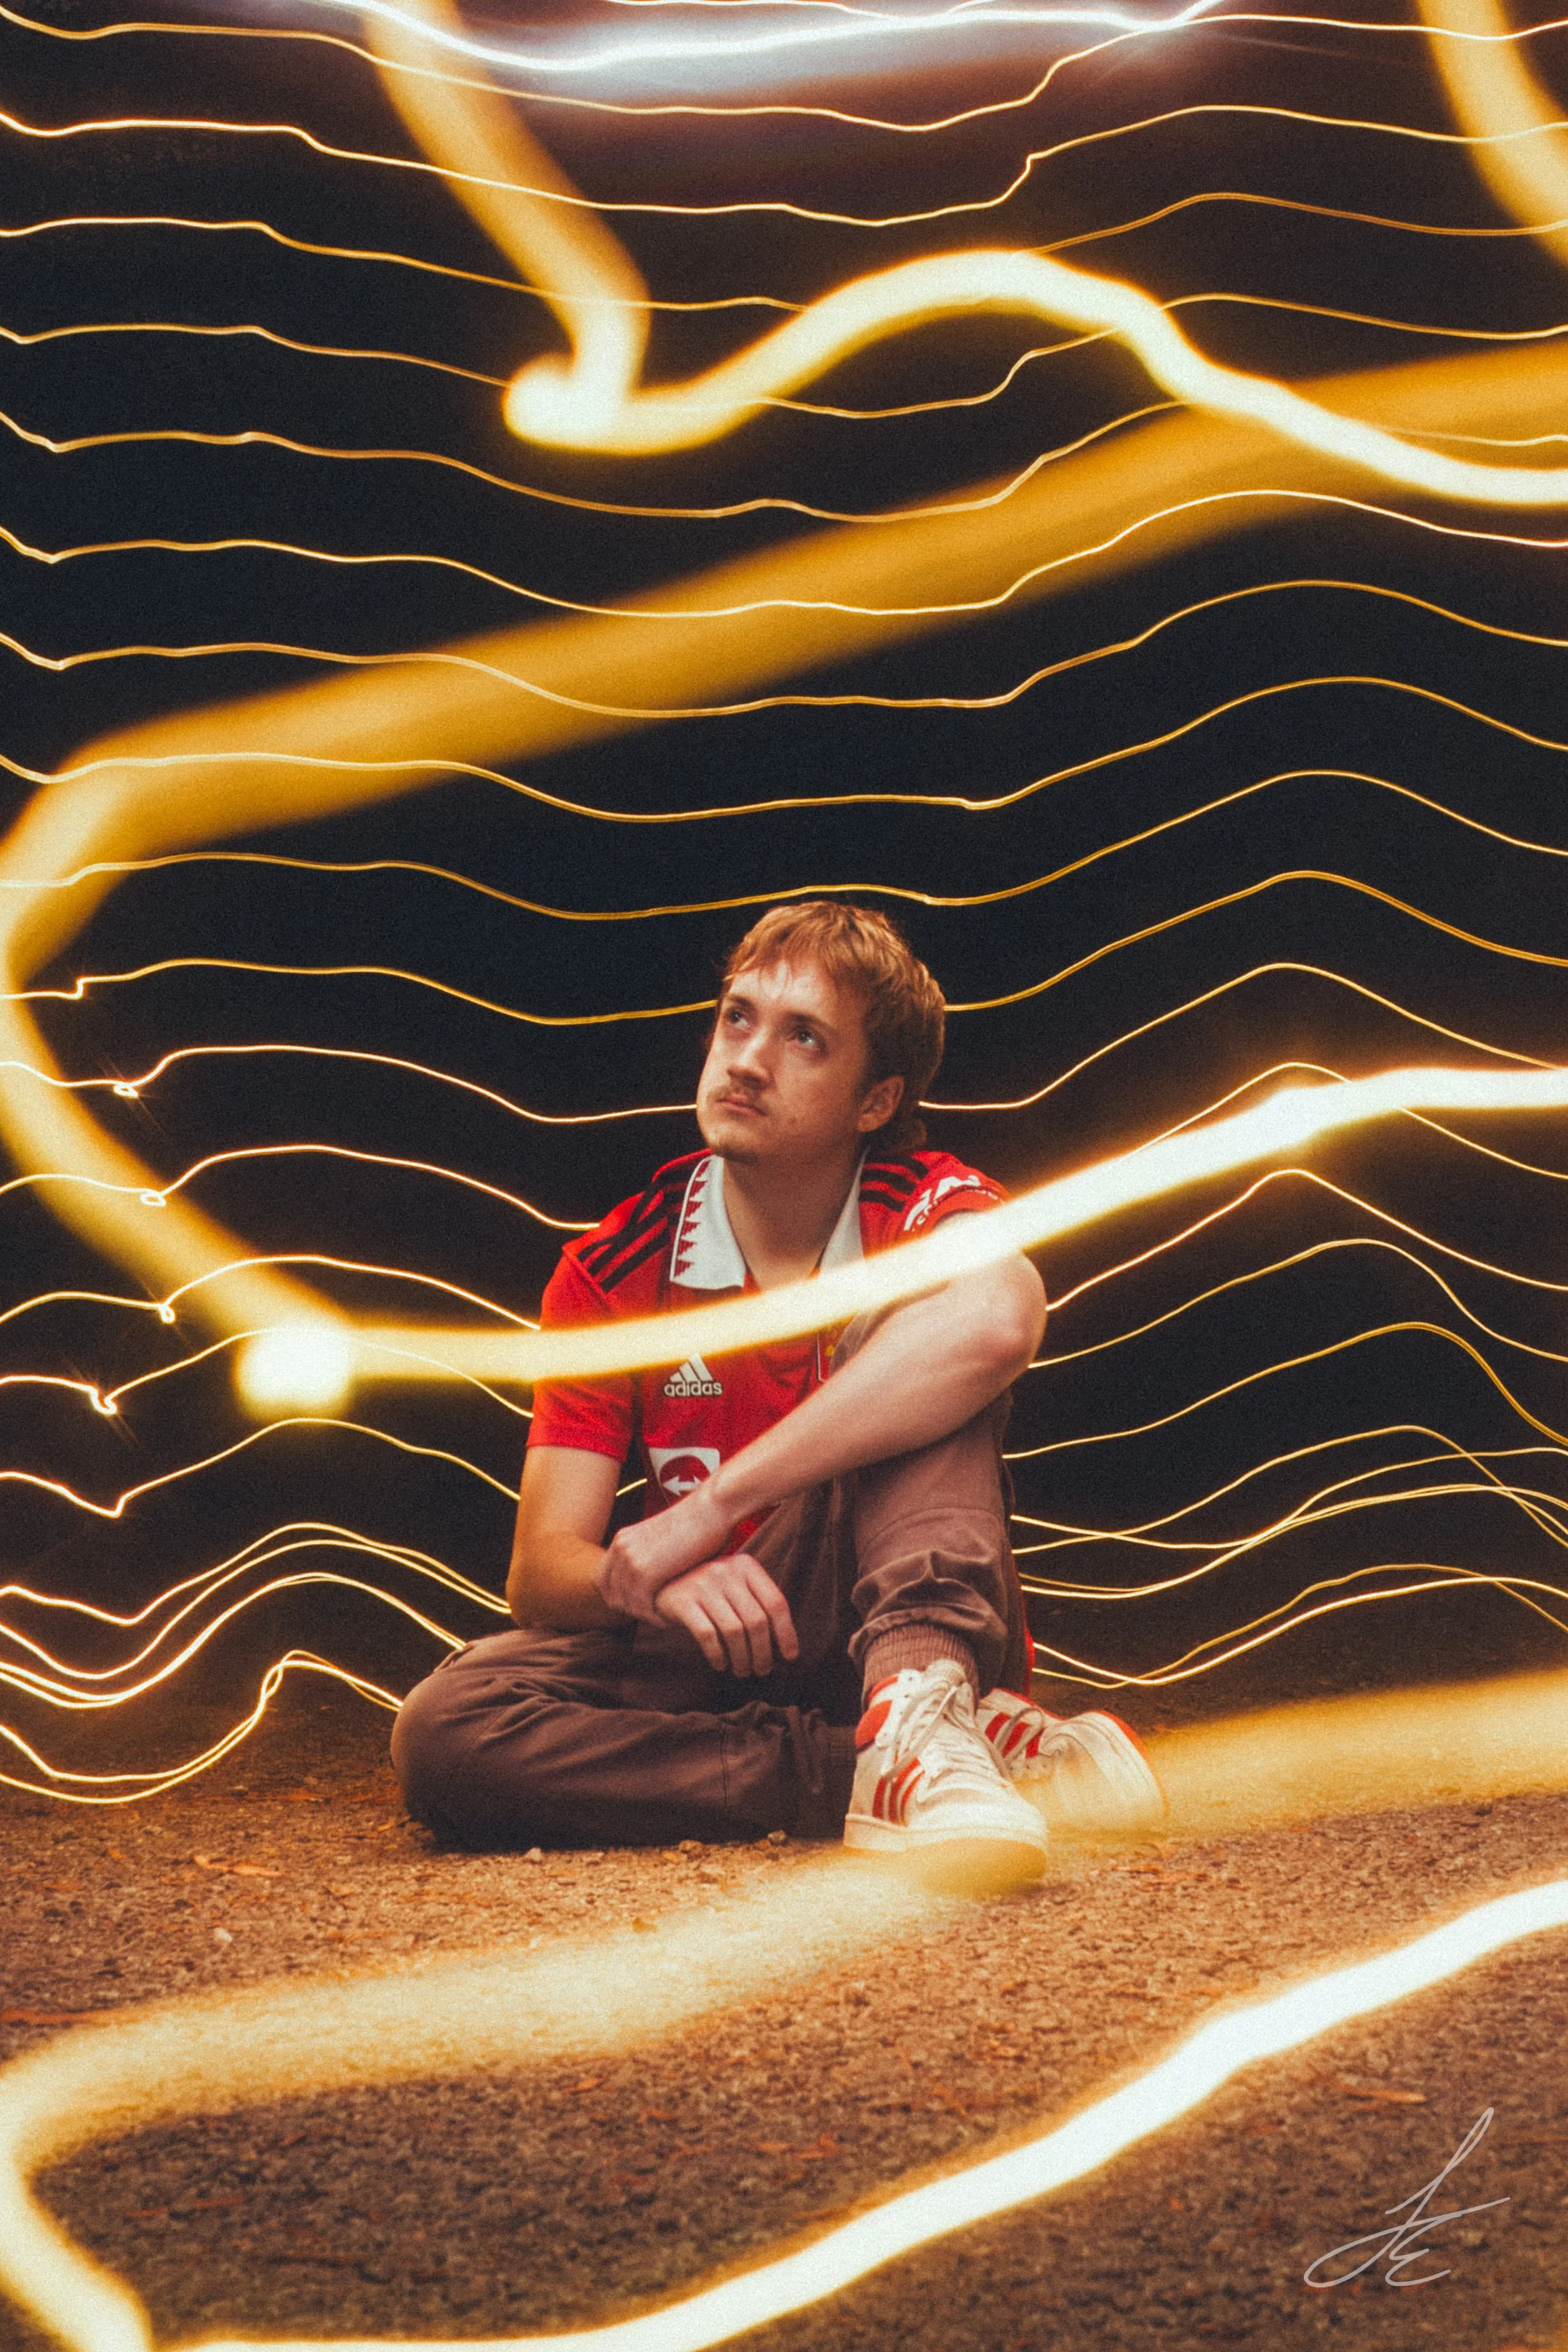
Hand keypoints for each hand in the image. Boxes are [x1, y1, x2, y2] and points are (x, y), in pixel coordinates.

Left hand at [594, 1479, 734, 1622]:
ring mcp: (631, 1559)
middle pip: (611, 1595)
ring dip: (646, 1616)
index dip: (618, 1597)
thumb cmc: (698, 1526)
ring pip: (626, 1604)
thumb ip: (649, 1559)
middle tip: (656, 1616)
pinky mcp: (645, 1571)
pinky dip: (656, 1617)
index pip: (602, 1580)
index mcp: (622, 1539)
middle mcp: (621, 1548)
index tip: (641, 1605)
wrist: (712, 1509)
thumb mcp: (662, 1541)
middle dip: (632, 1610)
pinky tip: (671, 1617)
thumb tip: (650, 1585)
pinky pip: (641, 1606)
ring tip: (666, 1618)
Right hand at [653, 1553, 799, 1676]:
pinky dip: (718, 1655)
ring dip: (742, 1659)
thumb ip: (757, 1605)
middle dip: (763, 1653)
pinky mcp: (682, 1601)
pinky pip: (708, 1636)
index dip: (787, 1633)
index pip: (776, 1602)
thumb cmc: (709, 1592)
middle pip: (756, 1621)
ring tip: (743, 1671)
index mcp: (746, 1566)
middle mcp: (726, 1571)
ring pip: (734, 1631)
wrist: (661, 1582)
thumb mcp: (735, 1587)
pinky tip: (720, 1665)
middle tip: (762, 1671)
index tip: (789, 1656)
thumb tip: (785, 1647)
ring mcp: (702, 1585)